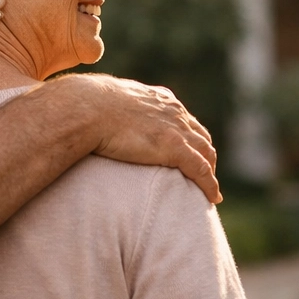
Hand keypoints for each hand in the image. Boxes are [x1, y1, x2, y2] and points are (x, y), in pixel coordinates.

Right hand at [55, 74, 220, 202]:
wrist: (87, 108)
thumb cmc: (86, 106)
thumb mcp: (105, 102)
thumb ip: (112, 109)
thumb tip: (95, 117)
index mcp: (159, 99)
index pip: (184, 120)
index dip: (190, 139)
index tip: (189, 154)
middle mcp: (174, 112)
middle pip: (200, 137)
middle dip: (205, 157)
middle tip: (202, 176)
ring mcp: (176, 129)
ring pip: (206, 154)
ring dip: (210, 173)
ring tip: (209, 191)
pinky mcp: (174, 148)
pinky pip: (201, 170)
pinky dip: (209, 185)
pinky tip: (213, 198)